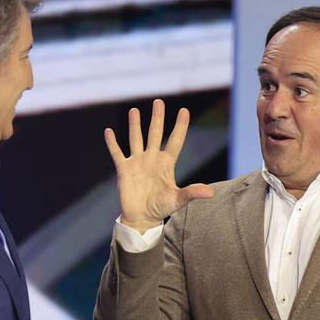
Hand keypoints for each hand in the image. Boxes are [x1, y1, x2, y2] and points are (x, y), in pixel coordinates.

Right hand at [104, 99, 213, 231]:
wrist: (142, 218)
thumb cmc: (161, 208)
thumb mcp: (178, 200)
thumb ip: (192, 193)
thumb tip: (211, 193)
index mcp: (166, 164)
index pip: (175, 141)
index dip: (180, 126)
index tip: (184, 110)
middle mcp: (152, 159)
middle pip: (155, 133)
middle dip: (157, 118)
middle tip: (158, 102)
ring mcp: (137, 163)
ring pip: (136, 139)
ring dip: (135, 125)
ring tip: (134, 110)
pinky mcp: (124, 170)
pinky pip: (117, 153)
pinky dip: (112, 143)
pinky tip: (108, 131)